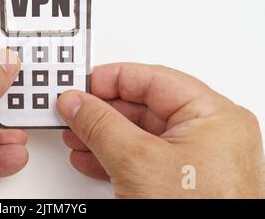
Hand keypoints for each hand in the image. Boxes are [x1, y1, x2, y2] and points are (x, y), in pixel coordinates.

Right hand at [57, 63, 264, 197]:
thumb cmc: (198, 214)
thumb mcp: (137, 161)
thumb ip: (101, 125)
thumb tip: (75, 102)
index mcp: (211, 114)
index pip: (152, 79)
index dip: (111, 79)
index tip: (81, 84)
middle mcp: (207, 133)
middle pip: (142, 106)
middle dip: (101, 111)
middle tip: (73, 110)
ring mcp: (195, 159)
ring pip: (138, 133)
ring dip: (101, 135)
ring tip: (75, 135)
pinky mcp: (180, 181)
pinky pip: (141, 157)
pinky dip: (112, 156)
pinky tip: (89, 158)